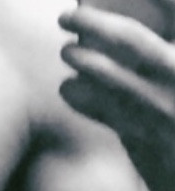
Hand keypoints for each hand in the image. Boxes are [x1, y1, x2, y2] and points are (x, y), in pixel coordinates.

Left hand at [59, 6, 174, 190]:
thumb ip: (161, 51)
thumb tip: (110, 25)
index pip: (171, 6)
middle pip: (131, 41)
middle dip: (93, 24)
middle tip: (66, 17)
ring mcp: (168, 108)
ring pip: (114, 78)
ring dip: (83, 61)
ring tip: (67, 51)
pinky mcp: (151, 137)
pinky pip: (109, 114)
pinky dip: (84, 99)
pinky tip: (68, 88)